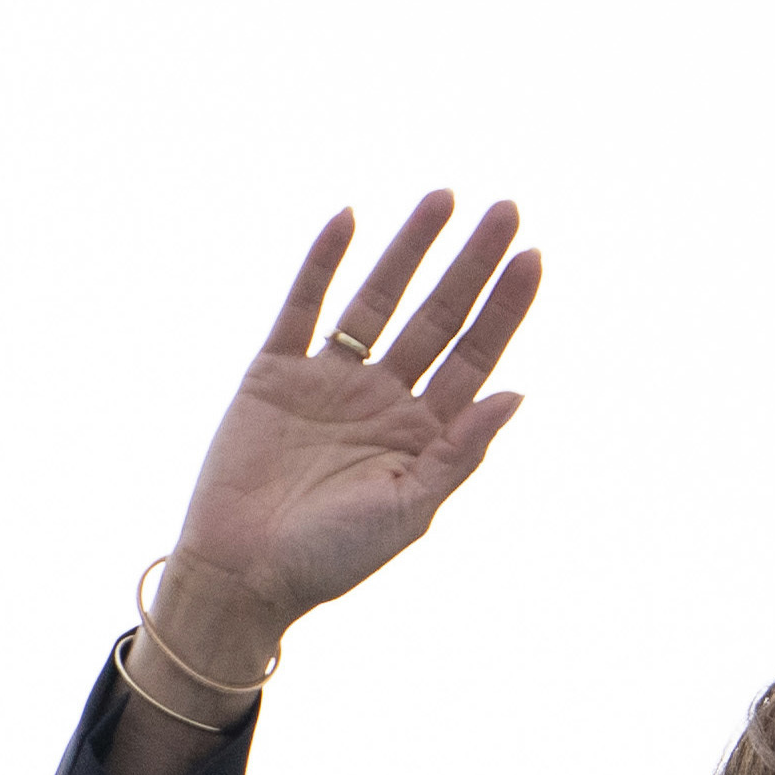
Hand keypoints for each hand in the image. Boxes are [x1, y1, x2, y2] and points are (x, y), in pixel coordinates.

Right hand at [160, 193, 540, 642]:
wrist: (241, 576)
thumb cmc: (329, 560)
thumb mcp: (409, 510)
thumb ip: (461, 452)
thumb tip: (518, 393)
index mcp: (421, 433)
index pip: (475, 356)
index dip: (505, 308)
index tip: (533, 257)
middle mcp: (381, 398)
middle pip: (436, 316)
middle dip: (472, 264)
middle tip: (507, 209)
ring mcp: (328, 381)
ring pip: (377, 300)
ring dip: (409, 249)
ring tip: (444, 198)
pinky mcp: (274, 374)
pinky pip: (302, 306)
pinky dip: (322, 263)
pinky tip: (349, 219)